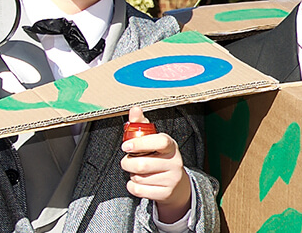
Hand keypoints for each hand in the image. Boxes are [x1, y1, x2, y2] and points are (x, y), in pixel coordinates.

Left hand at [120, 107, 192, 222]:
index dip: (140, 143)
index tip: (126, 146)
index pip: (160, 142)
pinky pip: (138, 190)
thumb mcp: (153, 140)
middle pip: (142, 164)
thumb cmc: (159, 157)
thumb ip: (142, 125)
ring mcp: (171, 179)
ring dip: (132, 175)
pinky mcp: (165, 193)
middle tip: (128, 160)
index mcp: (171, 146)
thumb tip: (135, 109)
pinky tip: (139, 181)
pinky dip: (133, 186)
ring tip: (138, 171)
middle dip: (127, 163)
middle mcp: (174, 162)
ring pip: (138, 178)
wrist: (175, 183)